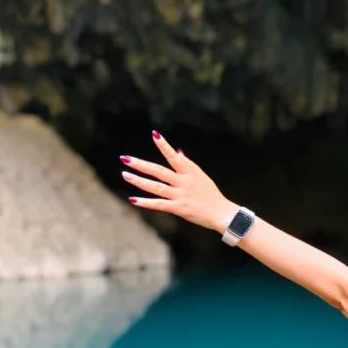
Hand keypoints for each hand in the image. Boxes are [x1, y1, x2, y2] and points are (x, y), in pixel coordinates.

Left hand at [120, 131, 235, 232]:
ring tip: (125, 175)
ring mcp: (181, 195)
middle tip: (125, 159)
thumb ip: (188, 164)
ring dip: (139, 181)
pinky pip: (159, 205)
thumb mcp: (202, 176)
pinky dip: (146, 202)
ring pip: (156, 187)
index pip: (174, 156)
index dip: (164, 145)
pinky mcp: (179, 208)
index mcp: (190, 172)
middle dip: (141, 164)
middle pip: (159, 171)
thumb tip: (178, 152)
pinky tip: (133, 199)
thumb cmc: (212, 195)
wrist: (223, 213)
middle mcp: (184, 182)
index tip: (154, 134)